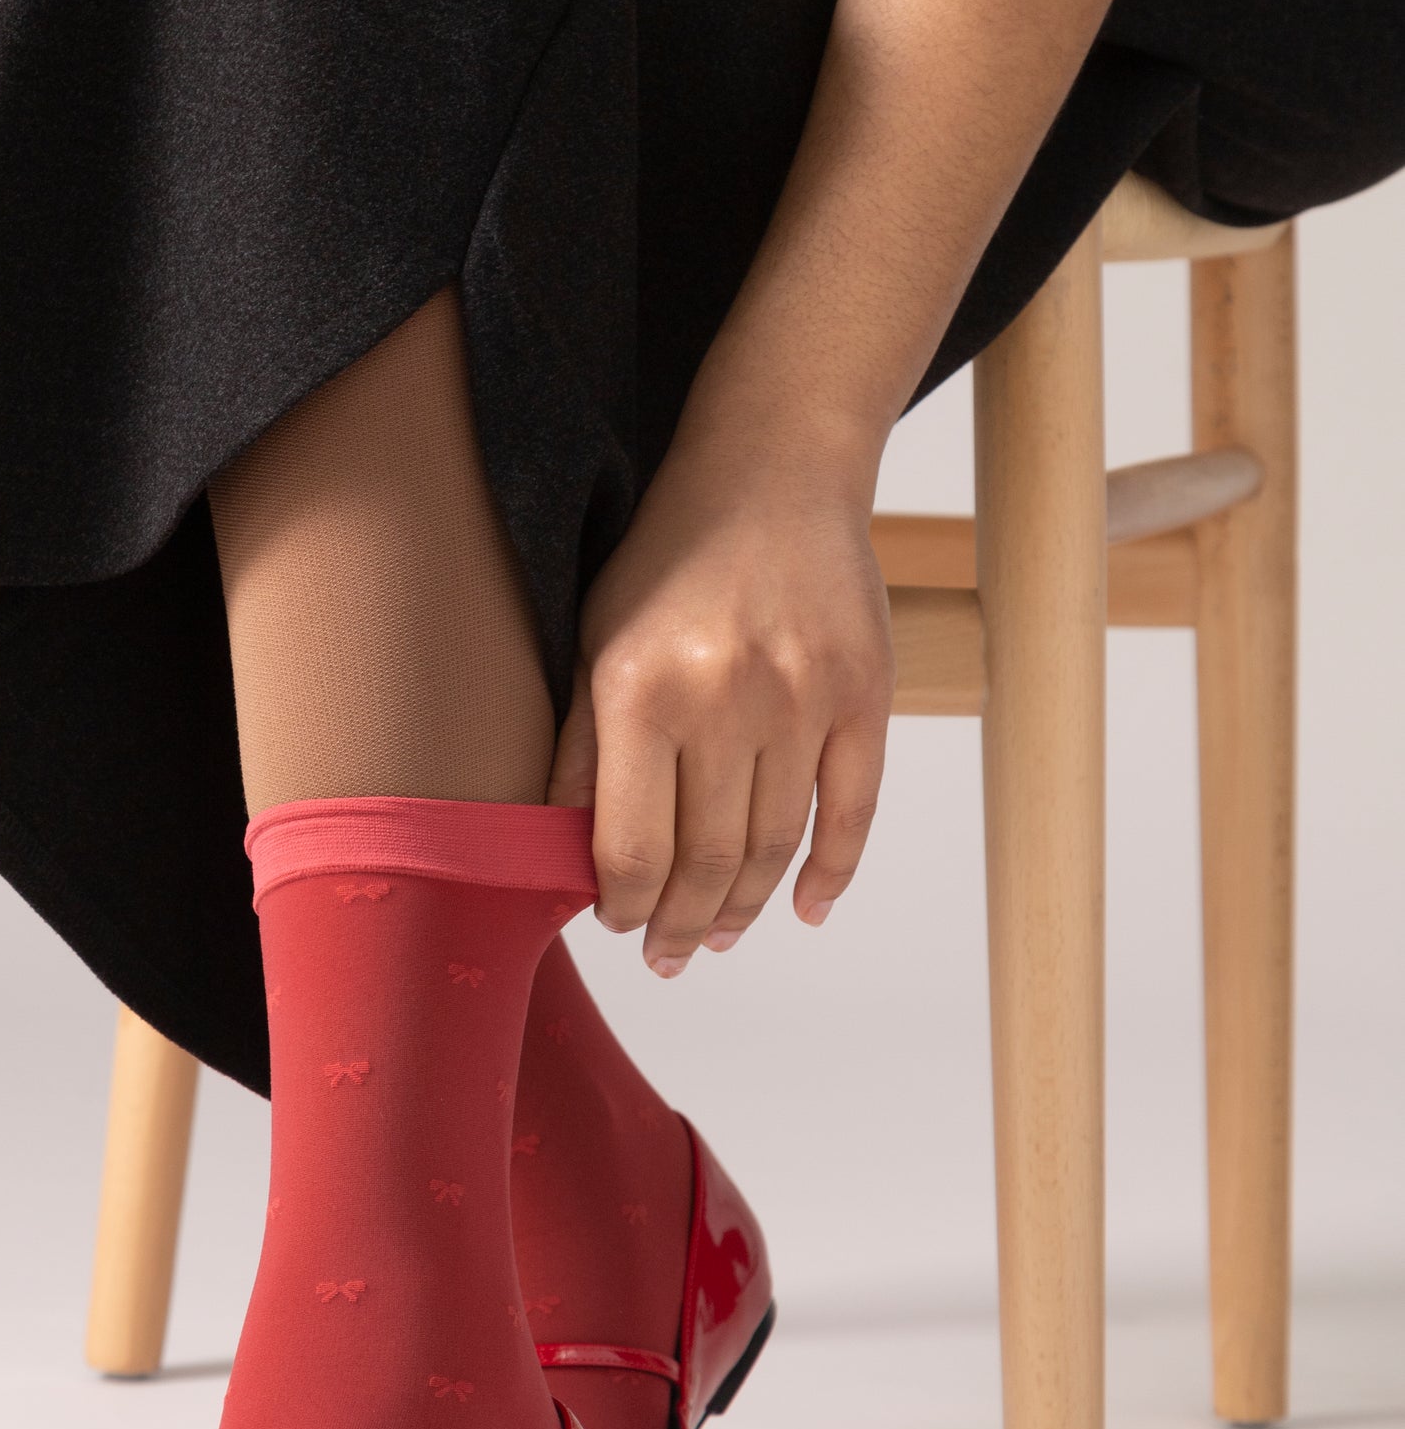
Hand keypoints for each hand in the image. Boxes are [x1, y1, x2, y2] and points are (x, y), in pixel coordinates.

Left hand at [549, 420, 894, 971]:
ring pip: (775, 846)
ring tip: (718, 935)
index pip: (632, 847)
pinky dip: (831, 871)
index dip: (624, 905)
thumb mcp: (593, 644)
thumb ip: (581, 751)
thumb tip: (563, 854)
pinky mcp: (864, 695)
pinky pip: (851, 809)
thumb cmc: (668, 560)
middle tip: (668, 955)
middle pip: (707, 860)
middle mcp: (726, 702)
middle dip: (680, 923)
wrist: (773, 473)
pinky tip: (806, 910)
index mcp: (642, 693)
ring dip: (744, 907)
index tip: (617, 925)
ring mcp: (804, 700)